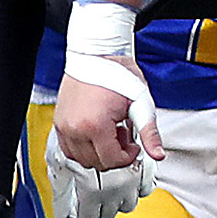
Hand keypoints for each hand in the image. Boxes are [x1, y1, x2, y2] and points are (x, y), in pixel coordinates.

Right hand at [48, 39, 162, 217]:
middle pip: (96, 163)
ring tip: (110, 131)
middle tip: (124, 135)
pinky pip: (69, 148)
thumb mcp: (141, 104)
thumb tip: (158, 153)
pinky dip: (84, 148)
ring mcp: (64, 126)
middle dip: (115, 154)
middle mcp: (75, 128)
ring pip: (81, 159)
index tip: (134, 146)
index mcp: (95, 125)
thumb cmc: (117, 73)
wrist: (96, 54)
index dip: (127, 157)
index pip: (111, 160)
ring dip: (99, 152)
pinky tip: (97, 132)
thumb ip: (150, 132)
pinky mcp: (58, 122)